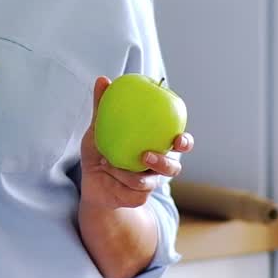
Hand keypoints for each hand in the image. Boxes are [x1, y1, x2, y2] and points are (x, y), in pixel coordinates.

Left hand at [79, 76, 194, 210]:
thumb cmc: (100, 150)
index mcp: (157, 145)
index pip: (180, 143)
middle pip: (173, 167)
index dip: (185, 142)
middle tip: (147, 155)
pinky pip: (133, 190)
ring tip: (114, 163)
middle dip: (166, 163)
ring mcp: (150, 183)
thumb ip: (103, 106)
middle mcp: (158, 166)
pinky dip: (118, 178)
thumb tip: (103, 79)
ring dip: (130, 172)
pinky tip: (106, 168)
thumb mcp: (99, 127)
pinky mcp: (138, 198)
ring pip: (150, 181)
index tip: (179, 138)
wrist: (91, 181)